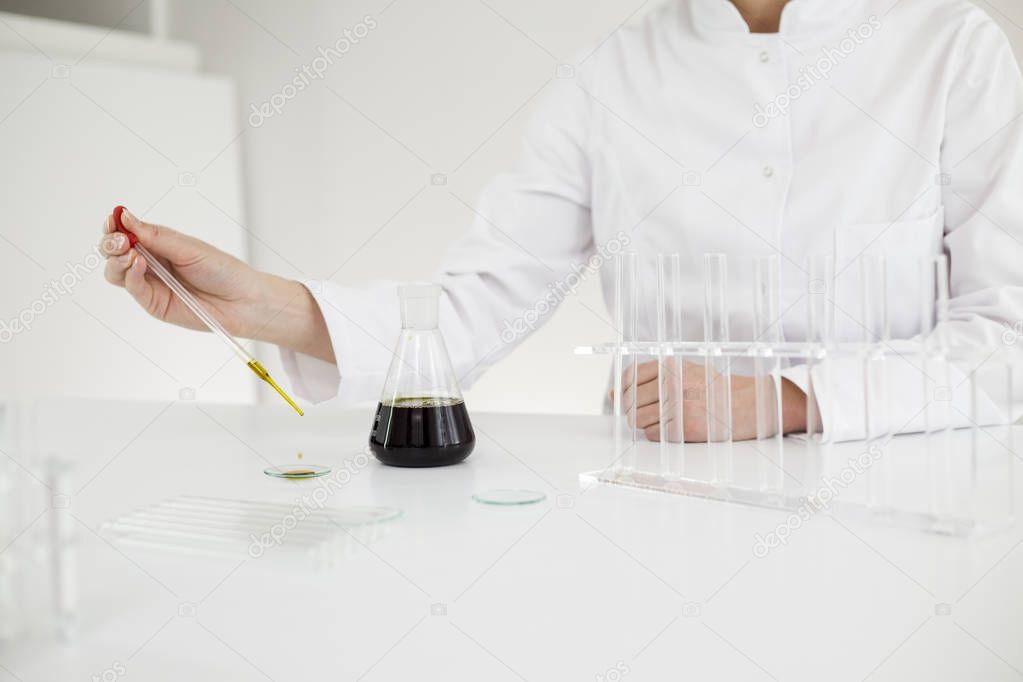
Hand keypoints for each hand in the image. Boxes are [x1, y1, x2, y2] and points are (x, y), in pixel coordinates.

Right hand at [99, 207, 333, 361]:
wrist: (242, 300)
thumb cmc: (223, 270)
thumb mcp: (188, 247)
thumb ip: (155, 235)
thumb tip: (125, 216)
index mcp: (158, 244)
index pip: (125, 233)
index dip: (114, 226)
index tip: (112, 219)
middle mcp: (150, 263)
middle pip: (113, 252)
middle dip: (110, 242)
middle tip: (120, 239)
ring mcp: (150, 285)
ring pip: (115, 272)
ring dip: (116, 260)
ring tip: (130, 253)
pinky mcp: (153, 304)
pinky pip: (132, 288)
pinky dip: (130, 275)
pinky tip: (138, 264)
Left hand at [611, 358, 808, 441]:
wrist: (747, 404)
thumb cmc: (712, 388)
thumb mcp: (683, 373)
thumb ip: (648, 380)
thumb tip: (612, 394)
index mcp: (671, 366)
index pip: (629, 378)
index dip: (623, 392)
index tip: (626, 399)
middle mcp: (672, 383)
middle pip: (630, 403)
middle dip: (632, 411)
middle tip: (644, 413)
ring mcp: (678, 406)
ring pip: (638, 420)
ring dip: (643, 424)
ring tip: (660, 420)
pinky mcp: (683, 428)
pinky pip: (653, 435)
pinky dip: (657, 435)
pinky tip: (671, 429)